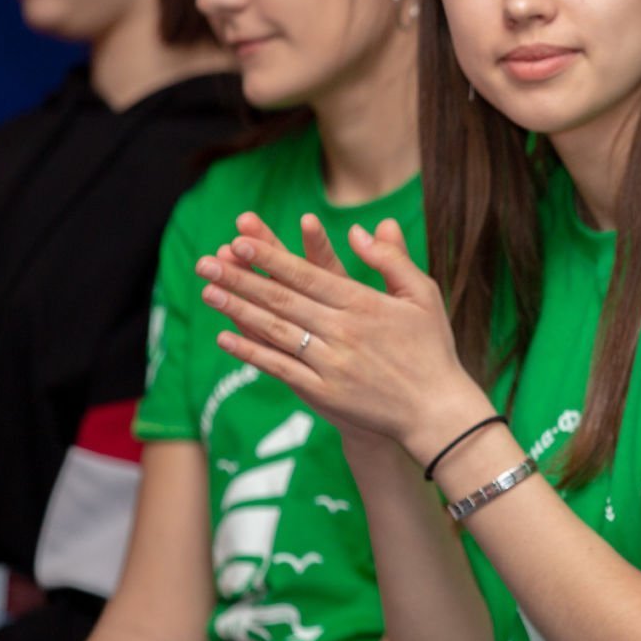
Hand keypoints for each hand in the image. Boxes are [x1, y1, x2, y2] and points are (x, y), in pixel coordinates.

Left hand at [196, 215, 490, 459]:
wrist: (435, 411)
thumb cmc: (431, 348)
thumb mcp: (423, 294)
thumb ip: (391, 259)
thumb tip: (360, 229)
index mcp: (365, 304)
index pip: (307, 274)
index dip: (271, 258)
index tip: (240, 241)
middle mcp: (343, 331)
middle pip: (282, 300)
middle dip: (240, 279)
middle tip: (205, 262)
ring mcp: (330, 364)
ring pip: (275, 331)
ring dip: (237, 310)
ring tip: (207, 291)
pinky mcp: (323, 393)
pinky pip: (279, 368)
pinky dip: (250, 353)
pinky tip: (225, 338)